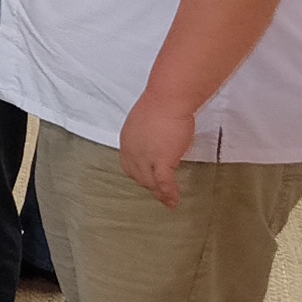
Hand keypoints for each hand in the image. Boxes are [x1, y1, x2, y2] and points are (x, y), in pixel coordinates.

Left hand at [120, 92, 196, 208]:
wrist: (168, 98)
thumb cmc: (162, 103)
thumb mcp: (147, 121)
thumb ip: (149, 134)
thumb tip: (158, 138)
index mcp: (127, 140)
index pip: (129, 164)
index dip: (138, 174)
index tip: (147, 179)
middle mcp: (132, 150)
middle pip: (138, 175)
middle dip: (149, 185)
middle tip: (160, 194)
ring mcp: (145, 157)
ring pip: (150, 182)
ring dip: (159, 193)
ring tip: (168, 202)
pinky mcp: (161, 160)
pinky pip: (164, 183)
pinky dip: (169, 194)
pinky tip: (173, 202)